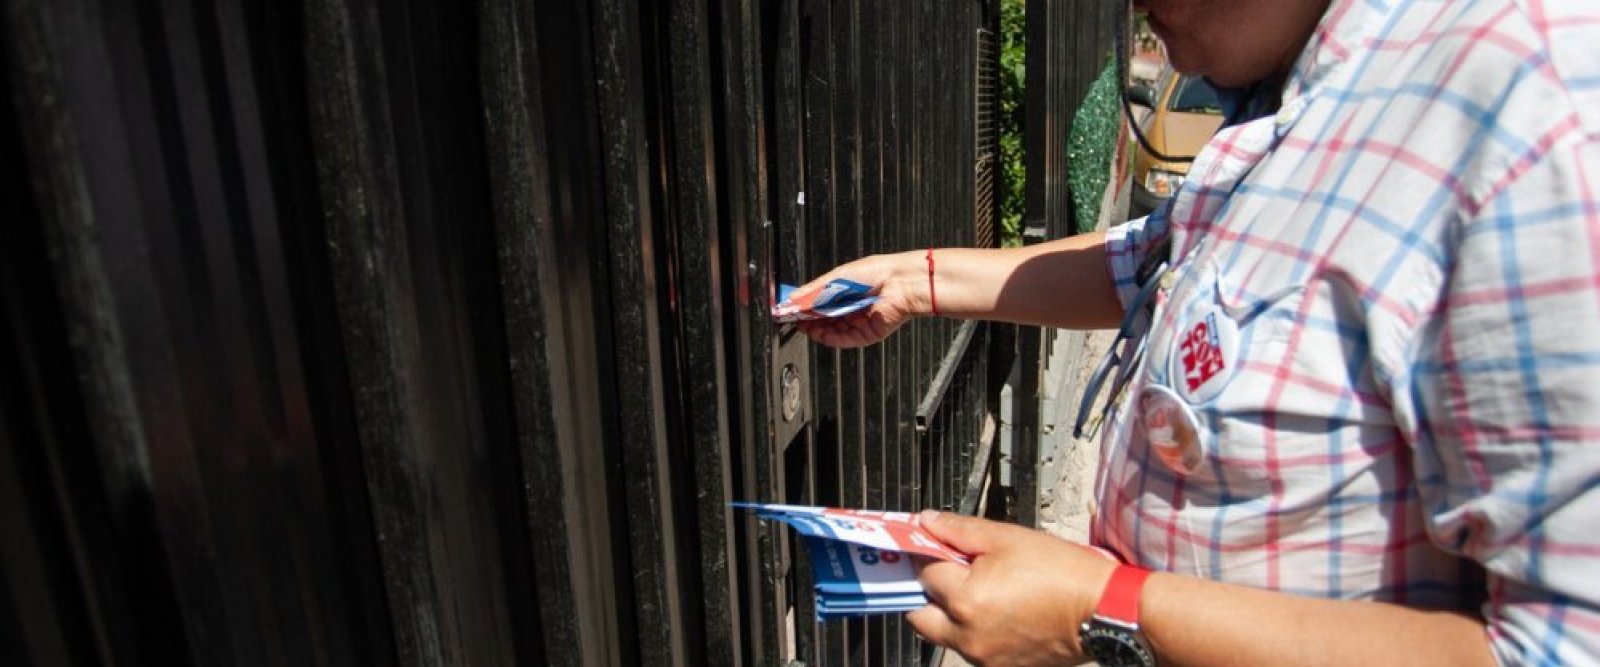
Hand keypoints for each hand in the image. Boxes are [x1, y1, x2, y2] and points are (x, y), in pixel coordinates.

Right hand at [792, 252, 926, 347]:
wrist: (900, 282)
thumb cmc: (875, 272)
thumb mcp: (837, 277)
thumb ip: (813, 290)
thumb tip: (793, 298)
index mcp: (844, 292)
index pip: (819, 304)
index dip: (805, 307)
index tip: (790, 310)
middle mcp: (851, 308)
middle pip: (824, 319)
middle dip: (809, 320)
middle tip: (794, 320)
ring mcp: (859, 322)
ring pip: (833, 331)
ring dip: (818, 331)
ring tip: (805, 326)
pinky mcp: (868, 334)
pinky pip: (846, 340)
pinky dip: (833, 339)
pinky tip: (821, 335)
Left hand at [907, 511, 1117, 666]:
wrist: (1102, 609)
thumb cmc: (1063, 572)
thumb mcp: (1007, 538)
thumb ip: (959, 530)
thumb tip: (928, 522)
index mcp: (967, 600)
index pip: (922, 573)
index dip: (927, 554)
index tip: (933, 545)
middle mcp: (969, 636)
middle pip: (919, 615)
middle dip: (925, 591)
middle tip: (943, 571)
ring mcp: (984, 657)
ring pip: (944, 635)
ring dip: (949, 613)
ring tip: (980, 589)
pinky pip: (971, 648)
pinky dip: (973, 631)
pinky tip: (998, 610)